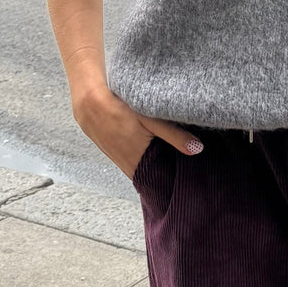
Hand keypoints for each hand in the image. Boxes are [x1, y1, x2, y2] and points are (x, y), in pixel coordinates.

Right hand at [72, 83, 202, 179]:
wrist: (90, 105)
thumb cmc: (121, 109)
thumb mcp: (151, 119)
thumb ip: (174, 135)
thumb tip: (197, 149)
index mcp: (140, 160)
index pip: (161, 181)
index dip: (173, 181)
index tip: (188, 182)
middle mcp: (129, 166)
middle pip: (152, 177)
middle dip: (166, 176)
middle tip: (184, 173)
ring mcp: (120, 161)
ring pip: (142, 171)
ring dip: (154, 168)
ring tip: (170, 164)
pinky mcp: (115, 155)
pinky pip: (133, 164)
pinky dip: (143, 162)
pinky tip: (151, 152)